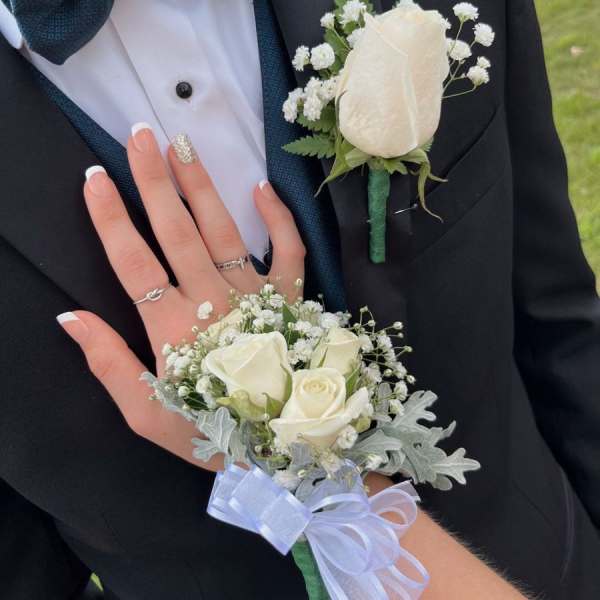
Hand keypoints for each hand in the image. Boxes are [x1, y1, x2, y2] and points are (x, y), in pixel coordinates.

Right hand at [58, 125, 305, 469]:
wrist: (283, 444)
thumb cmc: (211, 431)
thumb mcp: (148, 415)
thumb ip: (109, 365)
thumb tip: (69, 316)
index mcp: (173, 331)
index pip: (133, 263)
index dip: (111, 219)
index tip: (95, 178)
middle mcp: (214, 303)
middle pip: (177, 232)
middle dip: (154, 181)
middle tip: (139, 135)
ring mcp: (256, 296)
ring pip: (225, 231)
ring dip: (201, 186)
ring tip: (182, 145)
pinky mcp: (291, 298)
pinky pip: (290, 251)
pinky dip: (280, 220)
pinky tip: (262, 188)